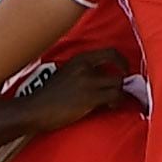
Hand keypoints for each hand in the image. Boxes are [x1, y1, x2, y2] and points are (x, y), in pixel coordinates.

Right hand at [14, 50, 131, 131]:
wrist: (34, 110)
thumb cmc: (47, 97)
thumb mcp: (65, 75)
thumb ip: (83, 72)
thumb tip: (103, 79)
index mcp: (79, 59)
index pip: (109, 51)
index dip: (121, 60)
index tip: (124, 70)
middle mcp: (85, 66)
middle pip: (118, 64)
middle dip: (126, 76)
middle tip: (127, 87)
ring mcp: (88, 81)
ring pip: (119, 82)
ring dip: (121, 93)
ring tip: (114, 102)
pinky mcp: (90, 97)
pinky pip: (115, 96)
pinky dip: (117, 102)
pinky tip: (109, 107)